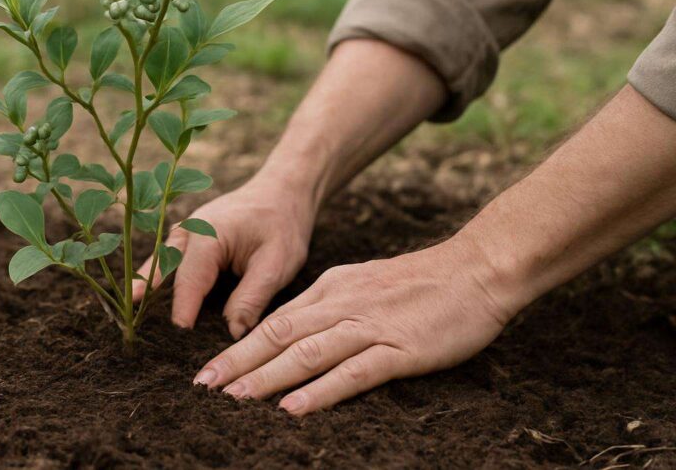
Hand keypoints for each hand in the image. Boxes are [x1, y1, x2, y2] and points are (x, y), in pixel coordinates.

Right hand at [132, 175, 314, 337]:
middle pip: (164, 271)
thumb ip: (252, 298)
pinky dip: (157, 277)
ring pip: (159, 264)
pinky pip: (166, 259)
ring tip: (129, 315)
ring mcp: (185, 232)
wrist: (283, 192)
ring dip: (146, 288)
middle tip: (136, 332)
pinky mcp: (188, 238)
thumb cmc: (283, 225)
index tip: (176, 339)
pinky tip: (144, 297)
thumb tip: (233, 333)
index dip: (182, 311)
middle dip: (150, 301)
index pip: (189, 281)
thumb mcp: (277, 264)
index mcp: (209, 235)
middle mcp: (189, 231)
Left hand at [192, 238, 514, 414]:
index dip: (239, 348)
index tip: (209, 371)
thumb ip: (330, 307)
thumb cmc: (423, 283)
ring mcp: (369, 326)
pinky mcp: (398, 348)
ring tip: (233, 401)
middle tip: (202, 388)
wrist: (476, 269)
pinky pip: (352, 372)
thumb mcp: (365, 285)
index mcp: (330, 289)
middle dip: (238, 363)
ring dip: (266, 378)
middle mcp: (341, 304)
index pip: (274, 321)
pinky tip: (293, 408)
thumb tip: (295, 332)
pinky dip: (319, 390)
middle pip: (279, 335)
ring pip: (306, 353)